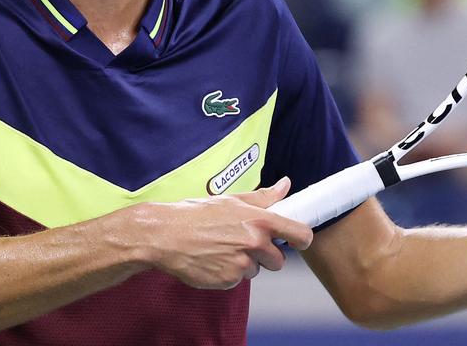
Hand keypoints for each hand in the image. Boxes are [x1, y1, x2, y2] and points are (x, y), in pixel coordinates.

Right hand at [135, 177, 313, 289]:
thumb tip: (285, 185)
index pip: (300, 234)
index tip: (298, 240)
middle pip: (278, 260)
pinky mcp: (228, 281)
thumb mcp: (231, 200)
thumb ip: (263, 197)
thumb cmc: (196, 214)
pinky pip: (238, 280)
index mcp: (259, 221)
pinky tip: (213, 260)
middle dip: (266, 255)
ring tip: (223, 249)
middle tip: (244, 243)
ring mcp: (241, 264)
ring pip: (256, 270)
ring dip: (246, 264)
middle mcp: (254, 243)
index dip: (301, 239)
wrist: (165, 236)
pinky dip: (229, 273)